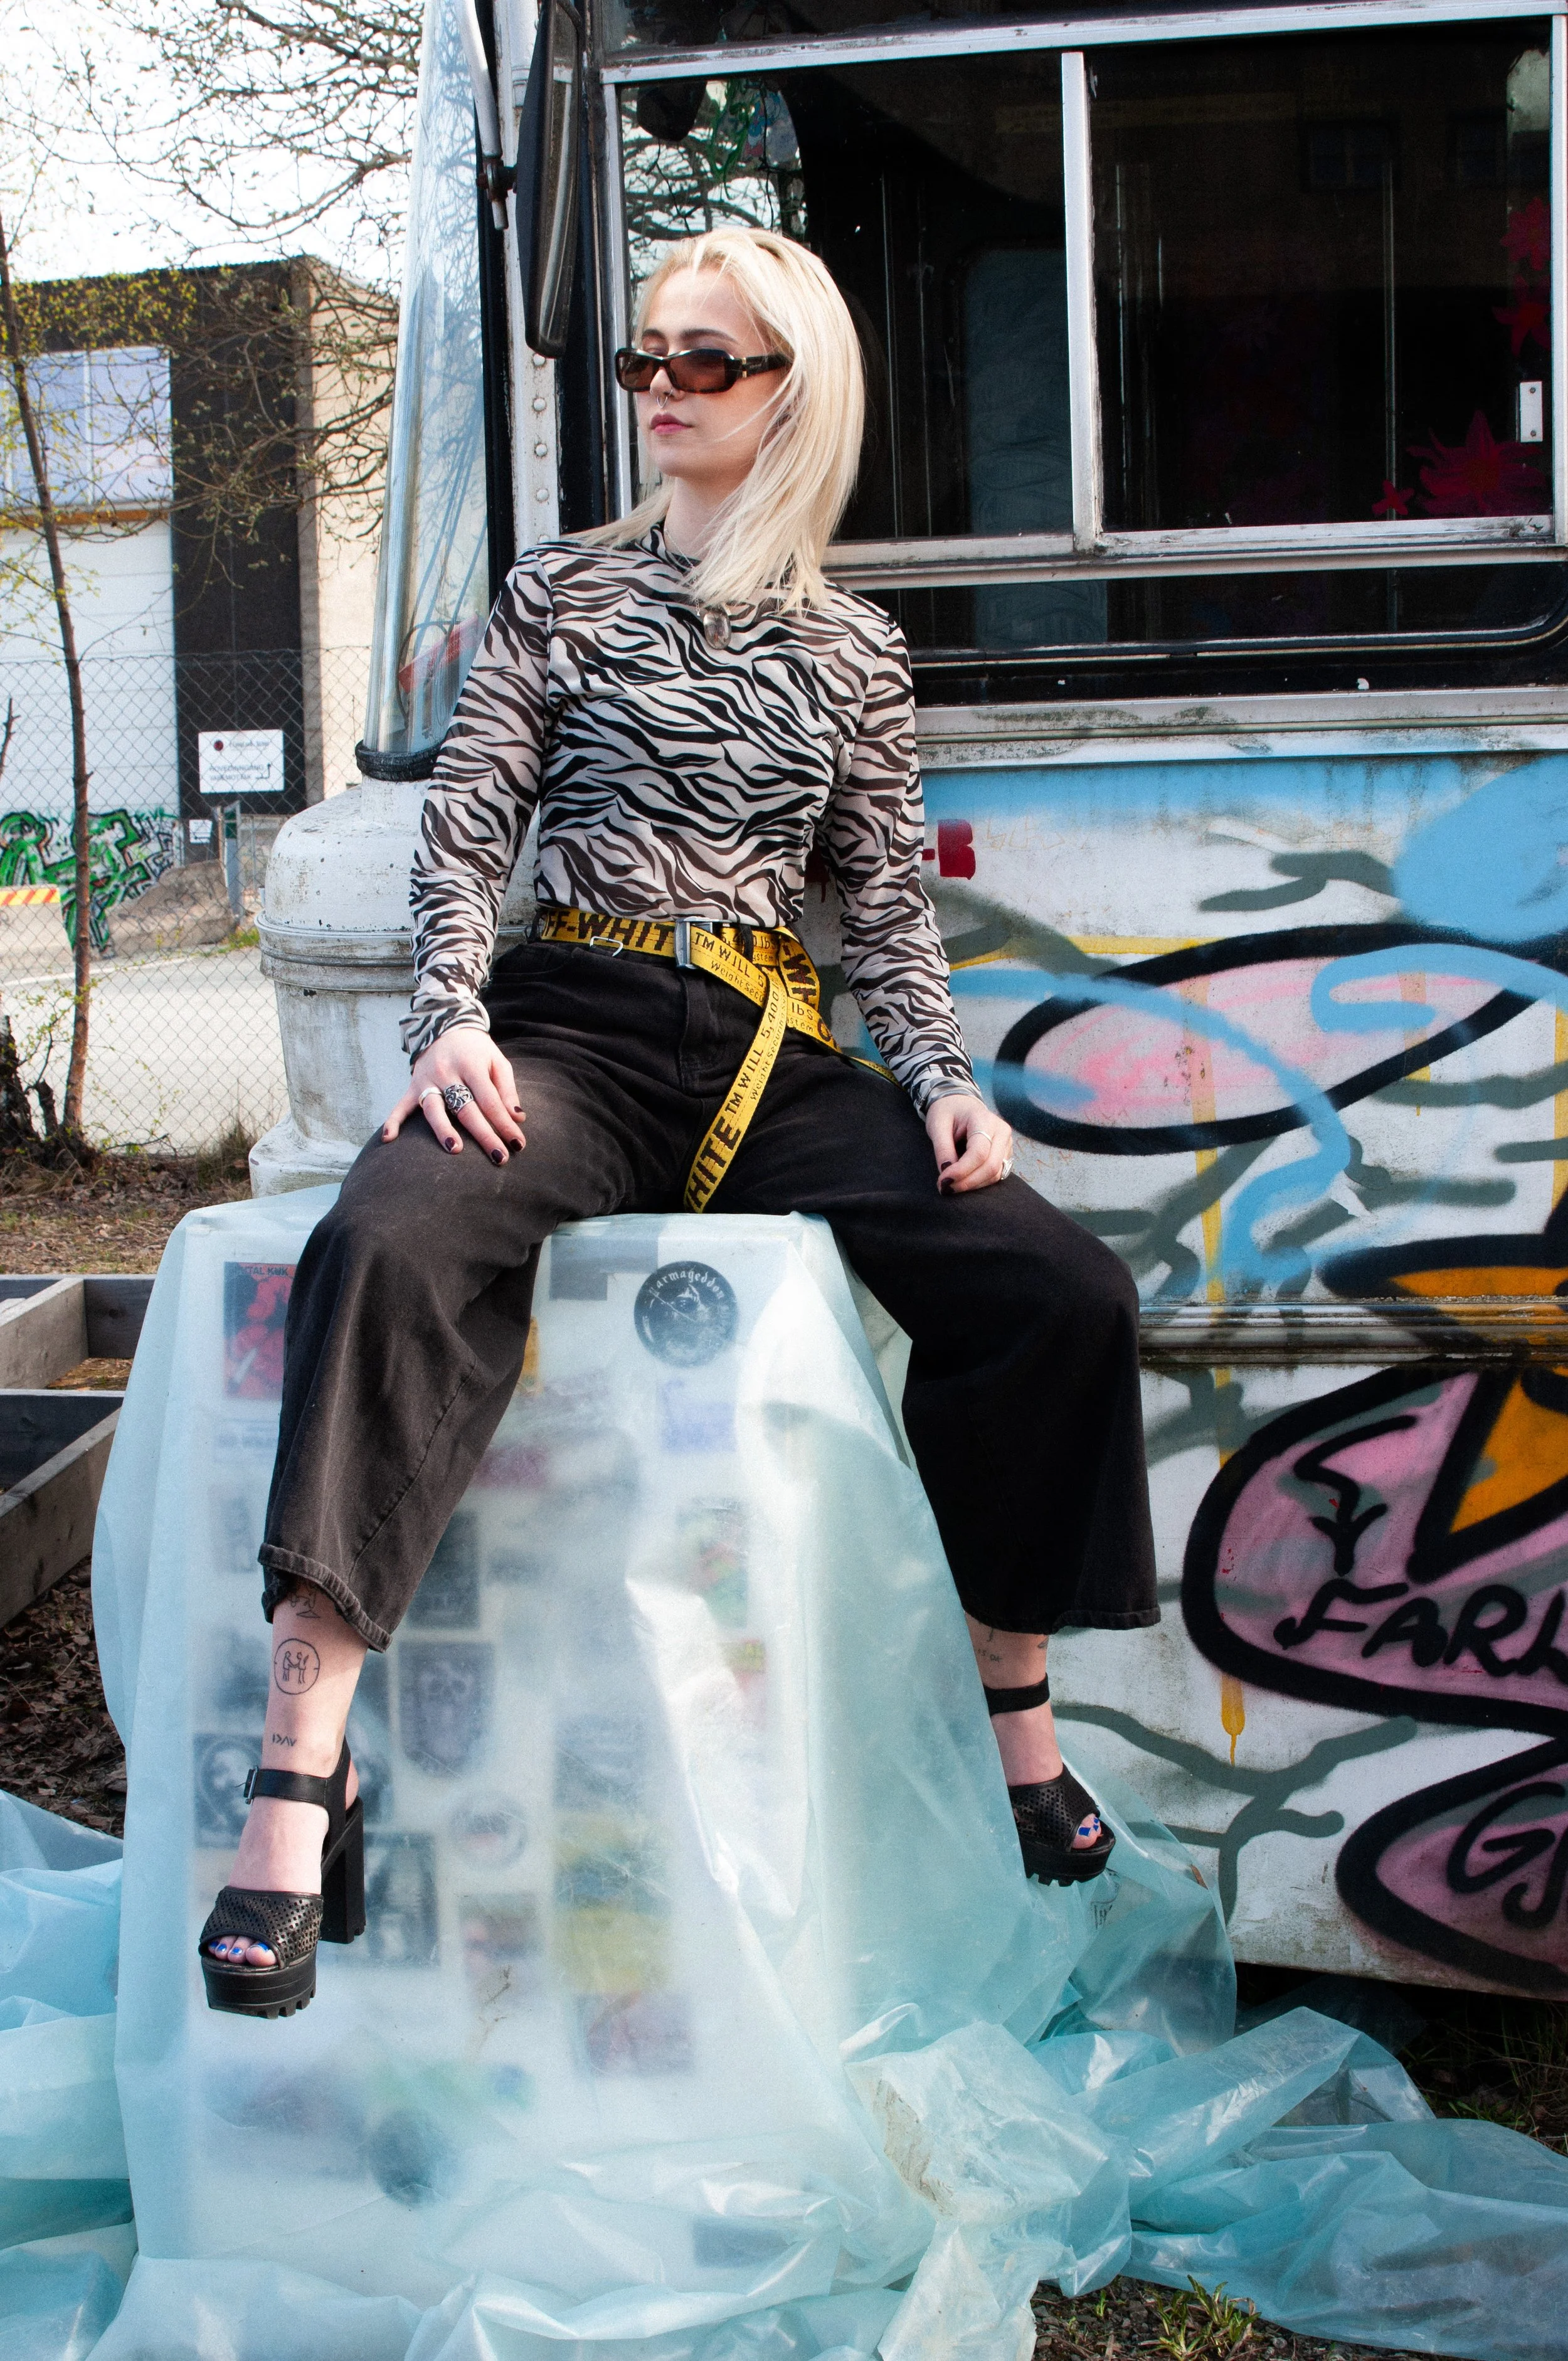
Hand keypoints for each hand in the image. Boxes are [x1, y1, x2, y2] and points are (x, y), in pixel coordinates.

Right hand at [381, 1029, 526, 1165]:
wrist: (444, 1027)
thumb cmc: (477, 1051)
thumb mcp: (497, 1061)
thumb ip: (507, 1089)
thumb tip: (517, 1117)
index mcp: (471, 1066)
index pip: (490, 1101)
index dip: (504, 1124)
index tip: (518, 1144)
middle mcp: (447, 1073)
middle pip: (466, 1109)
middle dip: (484, 1135)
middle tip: (500, 1157)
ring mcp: (427, 1080)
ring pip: (434, 1109)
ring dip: (443, 1129)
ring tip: (455, 1148)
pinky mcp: (413, 1086)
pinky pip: (401, 1105)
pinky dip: (394, 1121)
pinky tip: (388, 1139)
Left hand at [926, 1092, 1012, 1192]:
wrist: (960, 1105)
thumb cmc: (948, 1112)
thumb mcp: (937, 1125)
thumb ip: (942, 1148)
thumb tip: (946, 1173)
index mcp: (985, 1120)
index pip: (979, 1152)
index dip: (962, 1170)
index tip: (943, 1180)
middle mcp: (1002, 1131)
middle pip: (991, 1166)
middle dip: (967, 1182)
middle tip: (945, 1188)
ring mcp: (1007, 1143)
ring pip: (995, 1174)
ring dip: (973, 1185)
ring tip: (952, 1186)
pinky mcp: (1005, 1154)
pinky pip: (996, 1174)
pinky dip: (979, 1182)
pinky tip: (963, 1181)